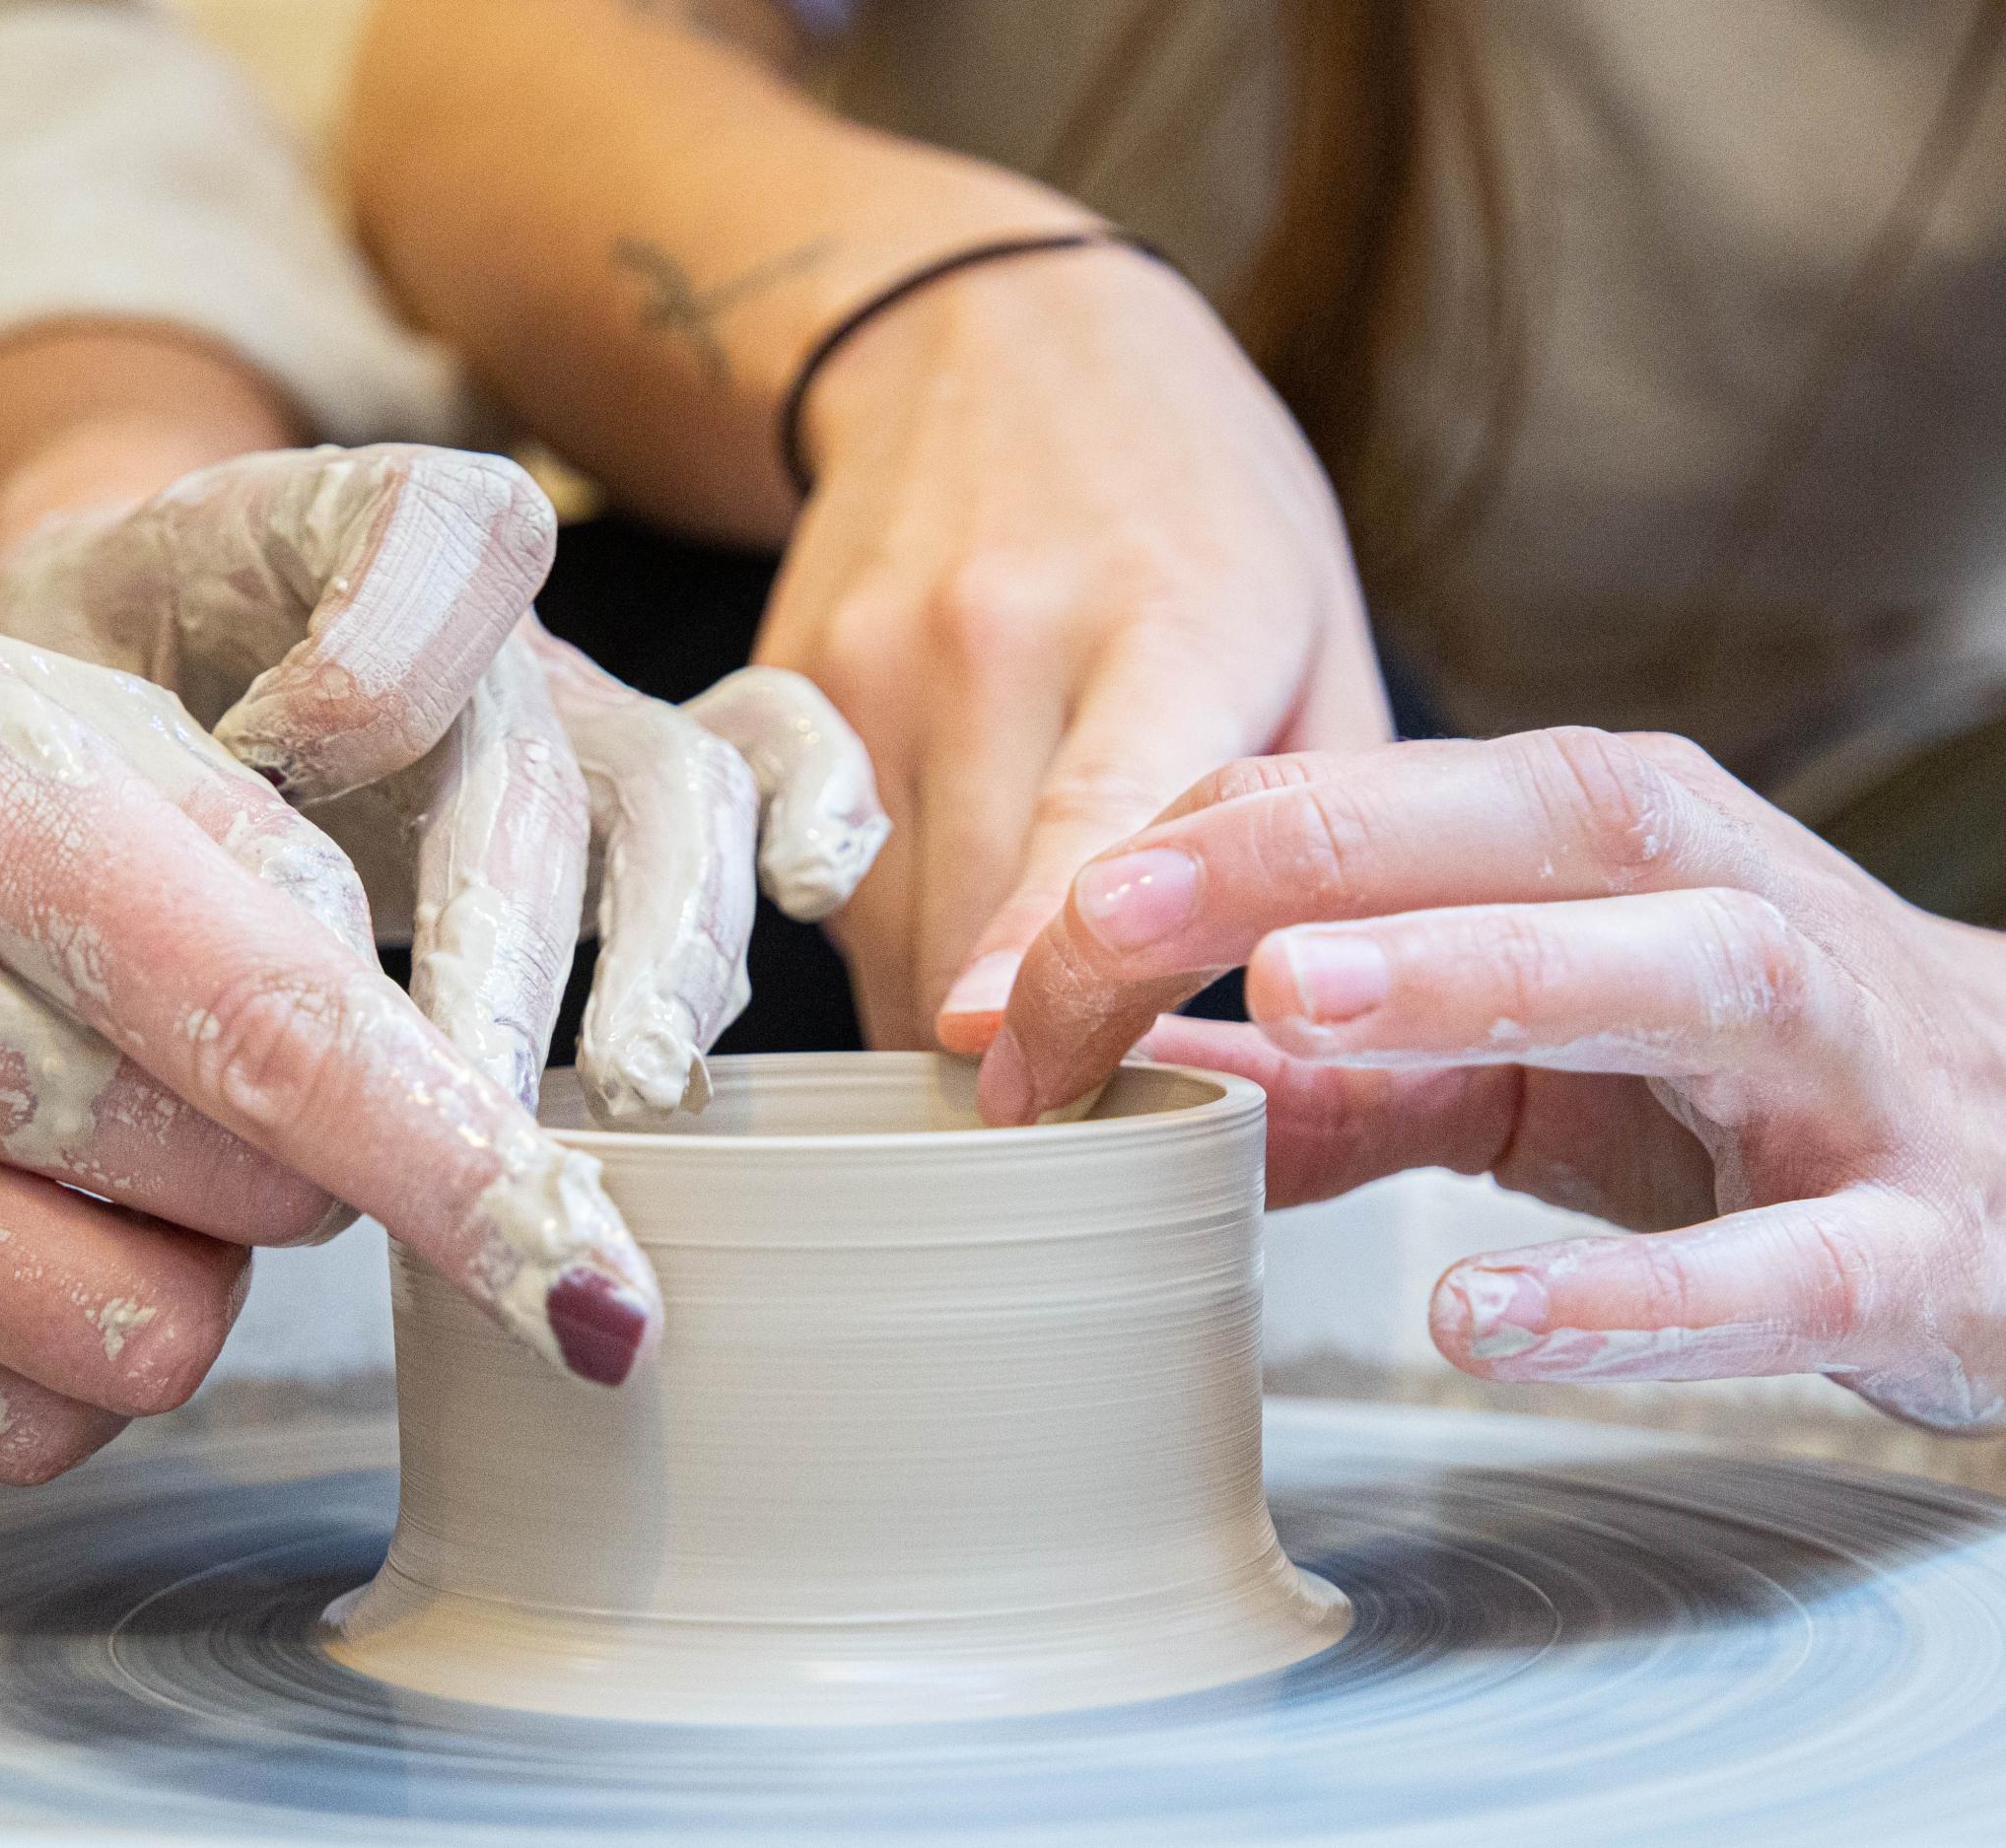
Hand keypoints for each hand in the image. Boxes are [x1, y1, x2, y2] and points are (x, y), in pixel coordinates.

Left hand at [0, 443, 886, 1116]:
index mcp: (327, 531)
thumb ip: (101, 746)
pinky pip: (768, 758)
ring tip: (626, 1082)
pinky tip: (811, 897)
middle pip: (541, 754)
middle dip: (515, 935)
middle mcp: (477, 624)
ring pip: (679, 789)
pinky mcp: (626, 785)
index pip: (427, 533)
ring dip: (666, 943)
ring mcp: (571, 704)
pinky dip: (814, 811)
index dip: (385, 651)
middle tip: (465, 1091)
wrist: (114, 680)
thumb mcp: (25, 679)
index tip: (274, 762)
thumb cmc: (72, 696)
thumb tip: (242, 905)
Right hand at [0, 600, 662, 1480]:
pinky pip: (39, 1418)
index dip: (464, 1172)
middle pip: (257, 1199)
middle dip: (310, 1152)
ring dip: (193, 1255)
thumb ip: (284, 875)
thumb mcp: (85, 724)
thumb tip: (437, 1082)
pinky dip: (79, 1335)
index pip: (282, 1033)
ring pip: (158, 1339)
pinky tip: (7, 1209)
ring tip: (95, 1131)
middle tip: (207, 1055)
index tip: (589, 1279)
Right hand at [761, 244, 1390, 1050]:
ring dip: (941, 998)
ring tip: (1016, 992)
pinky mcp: (790, 685)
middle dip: (1012, 1040)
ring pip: (879, 922)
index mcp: (1168, 623)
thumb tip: (1325, 1007)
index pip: (1094, 824)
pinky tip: (941, 900)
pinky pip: (823, 879)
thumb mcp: (1319, 620)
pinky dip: (881, 931)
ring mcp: (872, 657)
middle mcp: (996, 635)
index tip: (1014, 1064)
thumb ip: (1329, 818)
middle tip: (1071, 1097)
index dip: (1046, 959)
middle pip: (968, 913)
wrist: (990, 338)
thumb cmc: (1188, 497)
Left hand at [981, 726, 2005, 1431]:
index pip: (1369, 807)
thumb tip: (1107, 1076)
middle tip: (1105, 918)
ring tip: (1297, 1003)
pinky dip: (1636, 1297)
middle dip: (1307, 858)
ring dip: (1481, 973)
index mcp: (1606, 836)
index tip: (1012, 983)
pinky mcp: (1914, 1241)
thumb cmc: (1732, 1075)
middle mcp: (1726, 904)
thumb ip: (1329, 1062)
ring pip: (1678, 973)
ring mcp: (1835, 1066)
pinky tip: (1477, 1314)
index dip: (1174, 875)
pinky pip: (1781, 1269)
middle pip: (1527, 830)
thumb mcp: (1516, 1040)